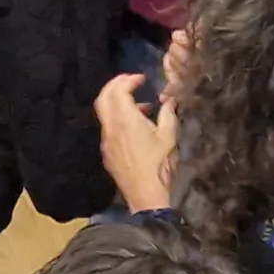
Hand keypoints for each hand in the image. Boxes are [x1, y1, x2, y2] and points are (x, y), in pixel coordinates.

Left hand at [95, 73, 176, 212]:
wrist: (145, 195)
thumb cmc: (159, 166)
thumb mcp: (169, 137)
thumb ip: (168, 114)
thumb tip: (170, 100)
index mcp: (126, 120)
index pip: (118, 90)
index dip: (128, 79)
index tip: (141, 78)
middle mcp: (111, 128)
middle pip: (104, 98)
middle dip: (115, 85)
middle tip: (131, 82)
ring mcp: (106, 141)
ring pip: (104, 113)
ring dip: (117, 102)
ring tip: (140, 105)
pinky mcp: (107, 152)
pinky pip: (108, 127)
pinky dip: (117, 118)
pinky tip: (135, 126)